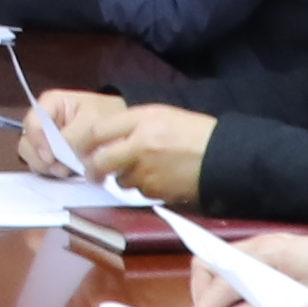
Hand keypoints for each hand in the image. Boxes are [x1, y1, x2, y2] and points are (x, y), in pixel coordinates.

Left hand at [33, 90, 213, 197]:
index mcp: (142, 119)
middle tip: (94, 171)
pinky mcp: (157, 191)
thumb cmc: (194, 132)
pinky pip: (139, 191)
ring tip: (143, 169)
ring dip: (124, 177)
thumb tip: (104, 139)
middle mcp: (140, 144)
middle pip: (101, 161)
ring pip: (120, 179)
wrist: (225, 156)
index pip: (97, 130)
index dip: (84, 142)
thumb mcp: (162, 115)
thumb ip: (132, 124)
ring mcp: (148, 170)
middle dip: (94, 169)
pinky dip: (143, 187)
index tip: (82, 149)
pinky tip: (160, 178)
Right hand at [188, 224, 307, 306]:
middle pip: (209, 267)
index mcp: (267, 254)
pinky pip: (237, 273)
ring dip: (214, 295)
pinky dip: (230, 292)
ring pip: (219, 270)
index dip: (204, 306)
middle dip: (202, 296)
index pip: (220, 279)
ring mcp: (264, 252)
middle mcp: (259, 249)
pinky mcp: (271, 260)